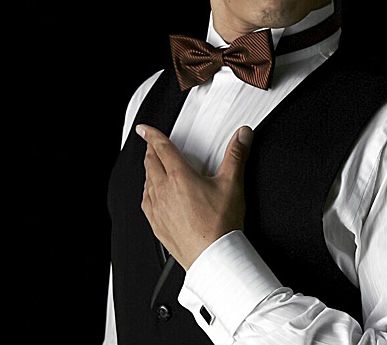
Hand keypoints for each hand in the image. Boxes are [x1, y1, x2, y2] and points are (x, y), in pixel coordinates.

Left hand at [138, 123, 252, 269]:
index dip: (152, 136)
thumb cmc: (220, 225)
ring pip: (146, 182)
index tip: (145, 130)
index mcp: (180, 177)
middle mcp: (164, 191)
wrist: (212, 257)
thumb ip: (236, 155)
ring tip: (153, 167)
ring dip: (148, 170)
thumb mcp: (232, 184)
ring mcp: (158, 209)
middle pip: (151, 164)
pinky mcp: (157, 225)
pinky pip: (145, 203)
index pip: (162, 149)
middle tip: (151, 145)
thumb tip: (242, 136)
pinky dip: (147, 192)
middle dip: (150, 151)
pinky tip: (152, 195)